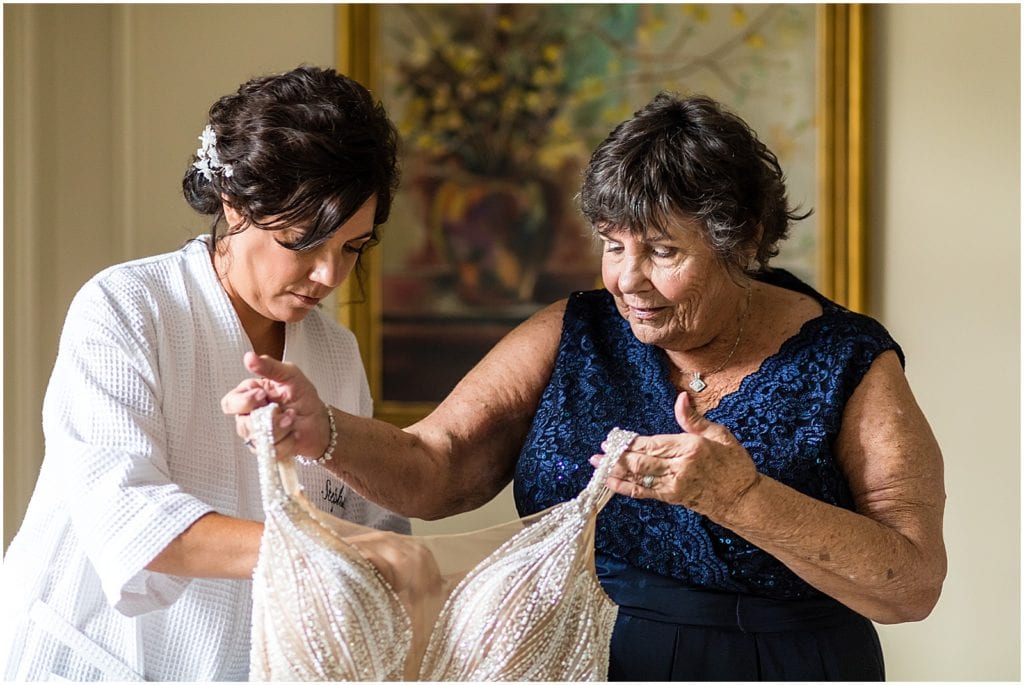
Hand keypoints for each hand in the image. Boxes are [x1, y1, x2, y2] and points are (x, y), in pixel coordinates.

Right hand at [221, 351, 329, 460]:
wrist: (319, 420)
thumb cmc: (302, 396)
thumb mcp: (289, 375)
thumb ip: (269, 367)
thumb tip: (249, 357)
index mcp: (249, 396)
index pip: (230, 403)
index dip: (244, 401)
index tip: (262, 395)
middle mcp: (249, 416)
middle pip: (242, 424)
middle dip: (266, 419)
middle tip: (282, 412)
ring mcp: (257, 435)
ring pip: (258, 438)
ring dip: (280, 429)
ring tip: (293, 419)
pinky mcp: (268, 450)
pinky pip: (272, 451)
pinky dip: (287, 442)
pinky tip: (294, 433)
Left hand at [590, 392, 760, 520]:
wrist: (742, 498)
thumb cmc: (734, 464)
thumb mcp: (720, 434)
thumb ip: (694, 419)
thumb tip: (681, 397)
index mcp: (690, 448)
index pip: (653, 443)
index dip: (631, 441)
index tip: (615, 436)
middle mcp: (679, 468)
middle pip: (640, 461)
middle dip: (617, 455)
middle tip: (601, 450)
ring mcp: (673, 485)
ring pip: (637, 477)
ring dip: (615, 470)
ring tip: (597, 463)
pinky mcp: (670, 497)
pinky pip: (642, 492)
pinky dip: (623, 487)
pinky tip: (609, 481)